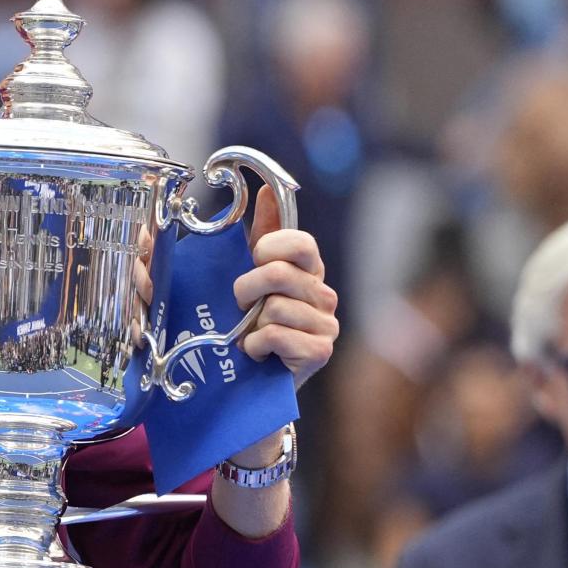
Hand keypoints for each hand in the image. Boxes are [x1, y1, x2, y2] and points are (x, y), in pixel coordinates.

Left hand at [232, 186, 338, 389]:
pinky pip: (276, 335)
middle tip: (241, 304)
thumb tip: (267, 190)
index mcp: (310, 271)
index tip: (254, 260)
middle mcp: (324, 295)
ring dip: (249, 323)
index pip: (300, 242)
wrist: (252, 377)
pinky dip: (255, 345)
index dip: (269, 248)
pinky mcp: (319, 353)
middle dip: (246, 288)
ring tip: (251, 331)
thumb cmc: (252, 320)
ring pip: (274, 307)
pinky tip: (257, 352)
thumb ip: (263, 233)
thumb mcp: (253, 274)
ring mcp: (326, 325)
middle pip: (278, 274)